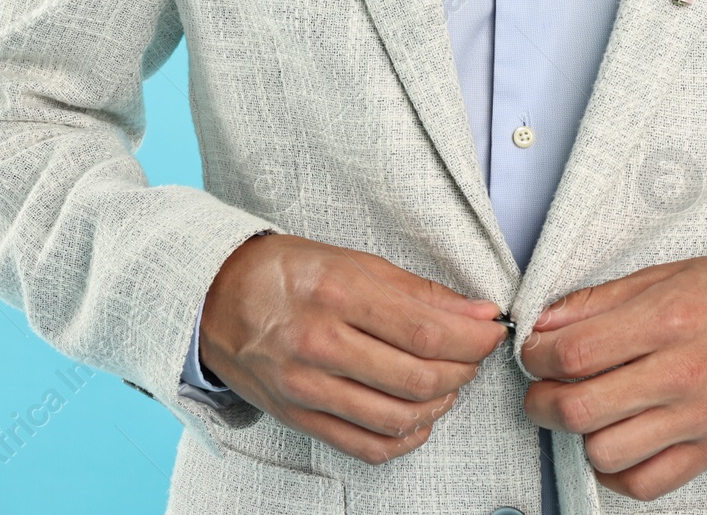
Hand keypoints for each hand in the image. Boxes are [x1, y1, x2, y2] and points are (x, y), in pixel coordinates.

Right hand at [198, 234, 508, 464]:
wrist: (213, 298)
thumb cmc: (284, 273)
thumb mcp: (352, 261)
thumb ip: (418, 292)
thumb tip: (477, 314)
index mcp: (337, 294)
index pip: (426, 332)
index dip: (472, 339)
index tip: (492, 332)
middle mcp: (320, 345)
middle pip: (418, 379)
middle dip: (463, 370)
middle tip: (472, 355)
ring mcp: (306, 387)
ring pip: (397, 418)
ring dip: (440, 404)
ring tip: (448, 382)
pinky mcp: (298, 417)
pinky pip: (365, 446)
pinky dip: (404, 439)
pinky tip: (417, 417)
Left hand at [521, 251, 706, 501]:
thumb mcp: (663, 275)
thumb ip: (598, 301)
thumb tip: (543, 324)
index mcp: (667, 320)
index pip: (574, 353)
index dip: (536, 356)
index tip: (534, 352)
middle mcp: (682, 375)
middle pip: (579, 408)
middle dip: (541, 400)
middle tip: (544, 387)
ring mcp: (698, 420)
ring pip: (604, 452)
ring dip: (578, 435)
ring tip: (584, 410)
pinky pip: (644, 483)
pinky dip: (617, 470)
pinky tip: (615, 440)